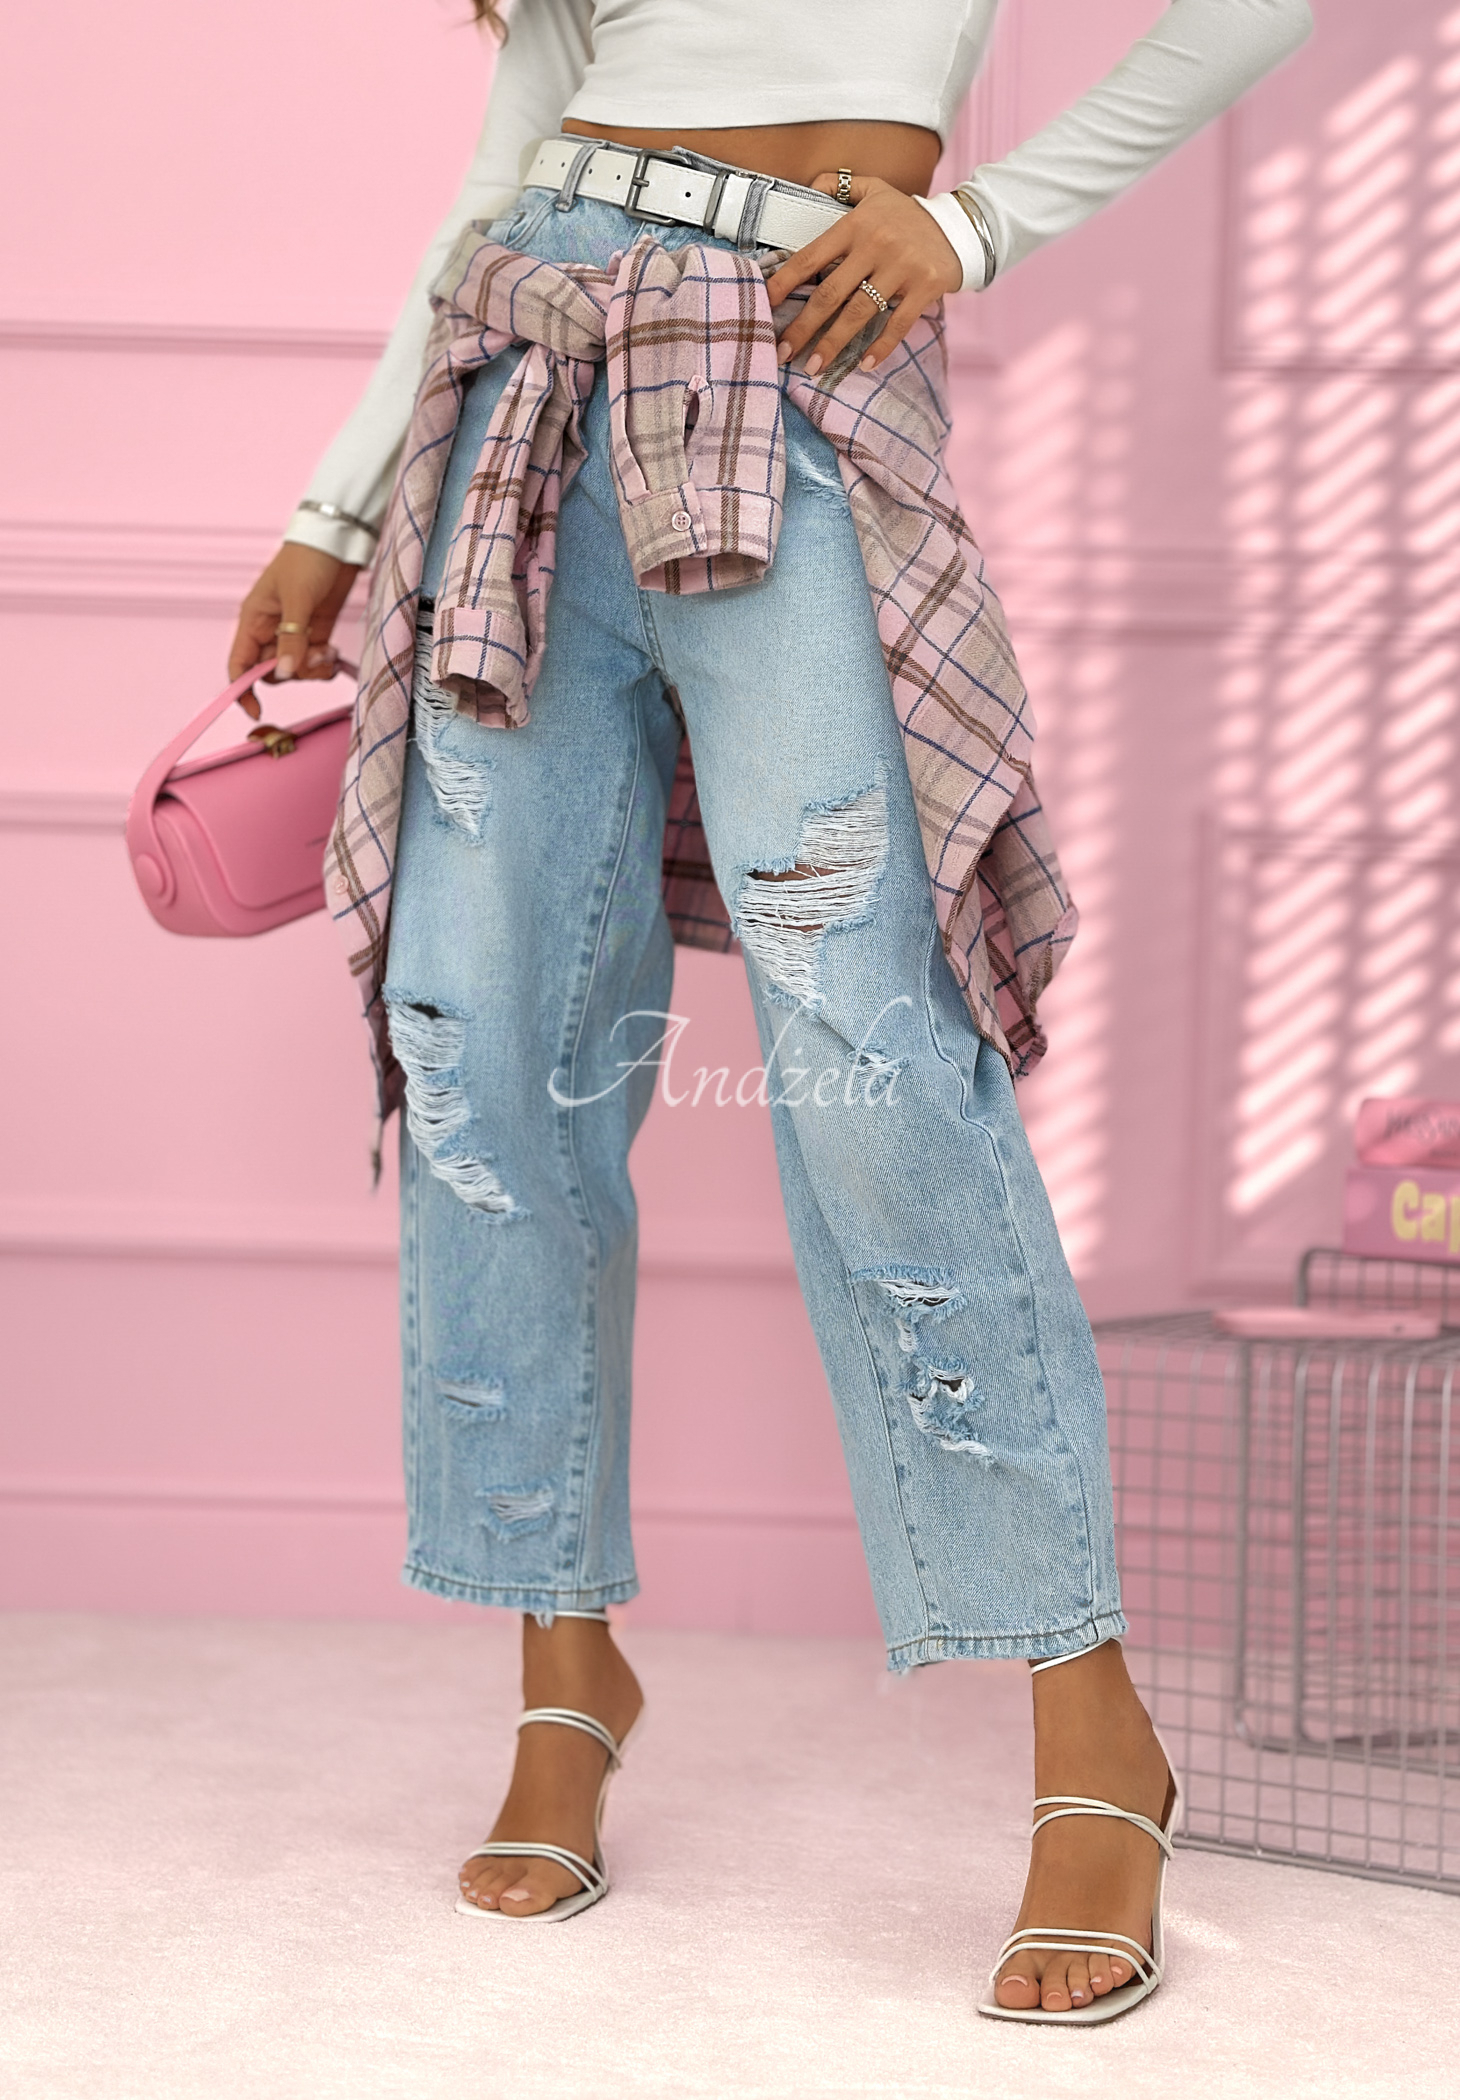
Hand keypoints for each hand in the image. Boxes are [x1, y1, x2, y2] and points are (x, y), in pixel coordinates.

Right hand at [227, 542, 359, 717]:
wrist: (336, 542)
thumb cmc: (308, 561)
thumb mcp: (298, 599)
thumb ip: (292, 638)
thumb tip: (285, 673)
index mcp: (253, 620)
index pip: (240, 664)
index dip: (243, 690)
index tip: (256, 711)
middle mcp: (269, 630)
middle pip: (271, 671)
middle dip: (293, 672)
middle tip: (314, 657)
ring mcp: (293, 633)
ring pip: (295, 669)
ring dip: (312, 668)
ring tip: (328, 652)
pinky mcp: (316, 633)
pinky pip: (314, 662)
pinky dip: (324, 664)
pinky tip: (334, 654)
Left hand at [765, 173, 961, 378]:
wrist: (959, 225)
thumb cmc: (907, 215)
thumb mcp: (874, 189)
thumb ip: (839, 185)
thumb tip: (807, 186)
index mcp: (855, 224)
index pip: (811, 256)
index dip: (785, 282)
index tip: (765, 304)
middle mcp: (875, 245)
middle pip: (830, 293)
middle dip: (803, 327)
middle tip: (782, 352)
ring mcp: (901, 268)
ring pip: (859, 313)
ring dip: (834, 344)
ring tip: (814, 367)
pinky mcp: (924, 287)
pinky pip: (898, 324)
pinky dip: (881, 347)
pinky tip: (863, 366)